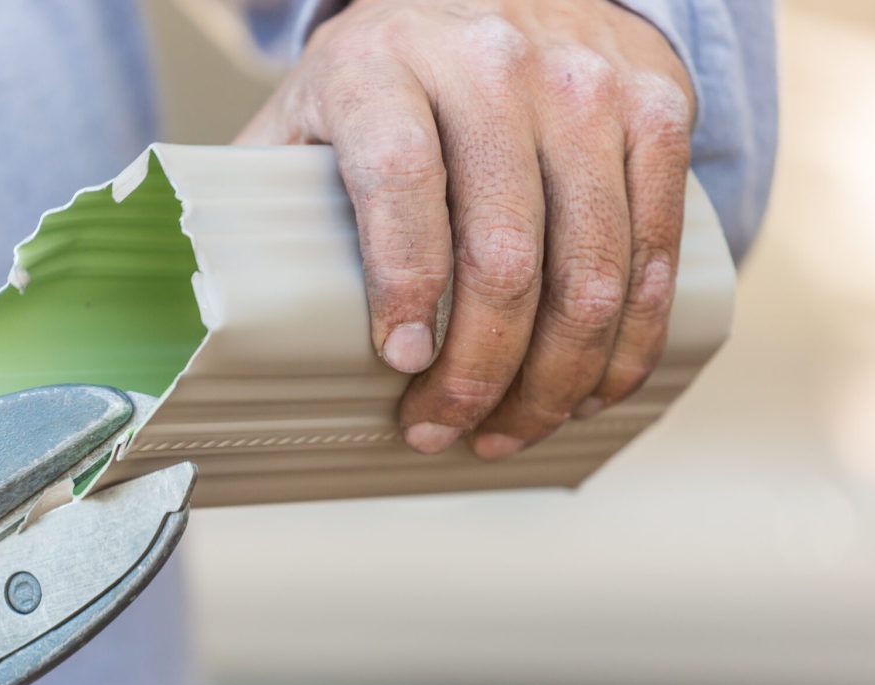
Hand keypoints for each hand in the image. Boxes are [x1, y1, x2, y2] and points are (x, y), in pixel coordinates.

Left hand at [238, 0, 694, 458]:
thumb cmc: (391, 76)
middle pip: (505, 250)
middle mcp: (494, 63)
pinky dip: (628, 342)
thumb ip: (270, 191)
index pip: (401, 178)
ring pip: (592, 269)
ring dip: (554, 379)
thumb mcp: (314, 109)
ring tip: (510, 431)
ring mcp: (587, 86)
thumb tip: (216, 310)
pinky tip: (588, 390)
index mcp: (385, 62)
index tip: (401, 364)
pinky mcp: (657, 110)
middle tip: (444, 432)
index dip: (405, 284)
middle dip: (478, 372)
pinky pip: (656, 251)